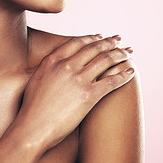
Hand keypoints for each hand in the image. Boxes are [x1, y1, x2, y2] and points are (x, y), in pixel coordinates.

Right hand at [17, 34, 133, 153]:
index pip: (77, 42)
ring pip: (105, 60)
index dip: (91, 38)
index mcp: (53, 60)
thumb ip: (49, 66)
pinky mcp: (89, 96)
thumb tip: (56, 63)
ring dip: (120, 54)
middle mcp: (66, 65)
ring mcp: (78, 79)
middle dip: (109, 42)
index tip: (100, 36)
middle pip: (94, 48)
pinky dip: (124, 75)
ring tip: (129, 52)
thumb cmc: (32, 106)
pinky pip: (111, 81)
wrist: (32, 126)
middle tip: (119, 39)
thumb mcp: (36, 78)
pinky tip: (130, 72)